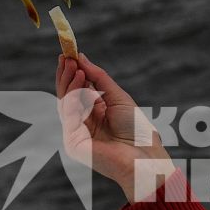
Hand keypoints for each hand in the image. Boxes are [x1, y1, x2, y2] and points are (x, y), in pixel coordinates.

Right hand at [54, 53, 174, 200]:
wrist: (144, 155)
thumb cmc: (136, 129)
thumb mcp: (117, 97)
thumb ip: (98, 78)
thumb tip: (81, 58)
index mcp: (93, 114)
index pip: (76, 90)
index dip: (71, 73)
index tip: (68, 54)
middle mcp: (82, 124)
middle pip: (66, 96)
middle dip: (65, 76)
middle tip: (66, 57)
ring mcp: (76, 134)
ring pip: (64, 104)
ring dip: (69, 84)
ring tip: (75, 68)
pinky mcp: (73, 143)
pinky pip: (69, 116)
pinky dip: (73, 98)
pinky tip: (81, 84)